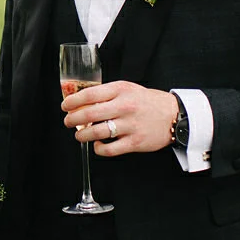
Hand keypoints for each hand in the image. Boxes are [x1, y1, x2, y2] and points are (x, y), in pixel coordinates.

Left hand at [60, 80, 177, 156]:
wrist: (174, 115)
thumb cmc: (148, 102)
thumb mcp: (128, 89)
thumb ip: (107, 94)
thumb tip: (81, 101)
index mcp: (121, 90)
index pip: (90, 94)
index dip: (73, 101)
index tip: (65, 106)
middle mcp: (124, 107)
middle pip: (89, 114)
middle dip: (72, 120)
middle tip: (68, 122)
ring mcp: (130, 126)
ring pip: (96, 133)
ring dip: (82, 135)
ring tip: (80, 135)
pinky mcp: (134, 142)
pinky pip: (109, 149)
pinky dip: (98, 149)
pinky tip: (97, 145)